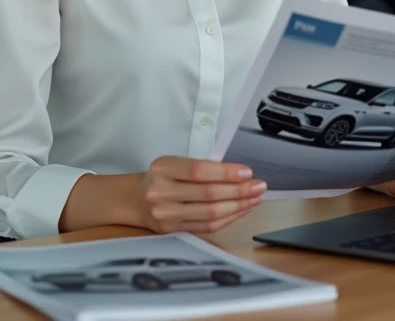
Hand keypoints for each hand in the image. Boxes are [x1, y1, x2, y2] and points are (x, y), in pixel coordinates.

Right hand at [136, 157, 267, 232]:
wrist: (136, 200)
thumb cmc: (162, 177)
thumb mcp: (175, 164)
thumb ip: (202, 167)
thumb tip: (239, 174)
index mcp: (163, 169)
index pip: (199, 171)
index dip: (226, 173)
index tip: (247, 172)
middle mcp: (161, 192)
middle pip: (208, 194)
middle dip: (239, 190)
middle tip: (259, 186)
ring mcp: (166, 215)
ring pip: (210, 213)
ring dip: (238, 206)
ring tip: (255, 199)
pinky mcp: (173, 231)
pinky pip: (207, 226)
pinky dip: (228, 218)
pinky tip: (241, 210)